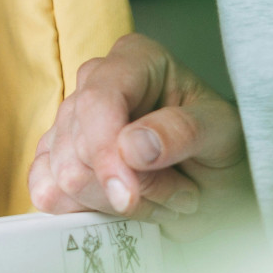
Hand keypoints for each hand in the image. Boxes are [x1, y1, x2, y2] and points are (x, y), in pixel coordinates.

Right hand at [27, 34, 253, 239]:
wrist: (217, 181)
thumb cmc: (222, 146)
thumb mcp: (223, 133)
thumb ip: (182, 132)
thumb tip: (130, 146)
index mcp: (135, 60)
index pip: (98, 100)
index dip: (105, 151)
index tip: (127, 195)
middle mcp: (95, 83)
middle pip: (77, 147)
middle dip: (130, 186)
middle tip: (180, 191)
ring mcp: (70, 120)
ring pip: (64, 177)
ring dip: (118, 204)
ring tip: (161, 197)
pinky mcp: (56, 158)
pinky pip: (50, 194)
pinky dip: (90, 213)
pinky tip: (125, 207)